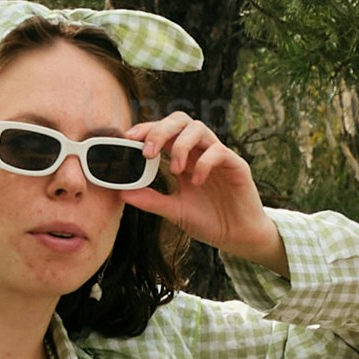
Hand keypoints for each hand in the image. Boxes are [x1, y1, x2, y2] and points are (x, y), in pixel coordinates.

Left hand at [118, 113, 283, 266]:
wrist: (237, 237)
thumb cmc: (209, 221)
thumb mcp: (174, 210)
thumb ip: (150, 200)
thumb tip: (121, 193)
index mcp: (184, 158)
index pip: (164, 131)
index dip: (147, 129)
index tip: (128, 138)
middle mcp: (200, 152)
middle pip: (181, 121)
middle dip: (160, 130)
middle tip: (148, 152)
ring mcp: (218, 156)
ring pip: (199, 129)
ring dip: (181, 145)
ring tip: (175, 169)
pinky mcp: (236, 165)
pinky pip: (219, 151)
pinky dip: (203, 163)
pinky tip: (196, 181)